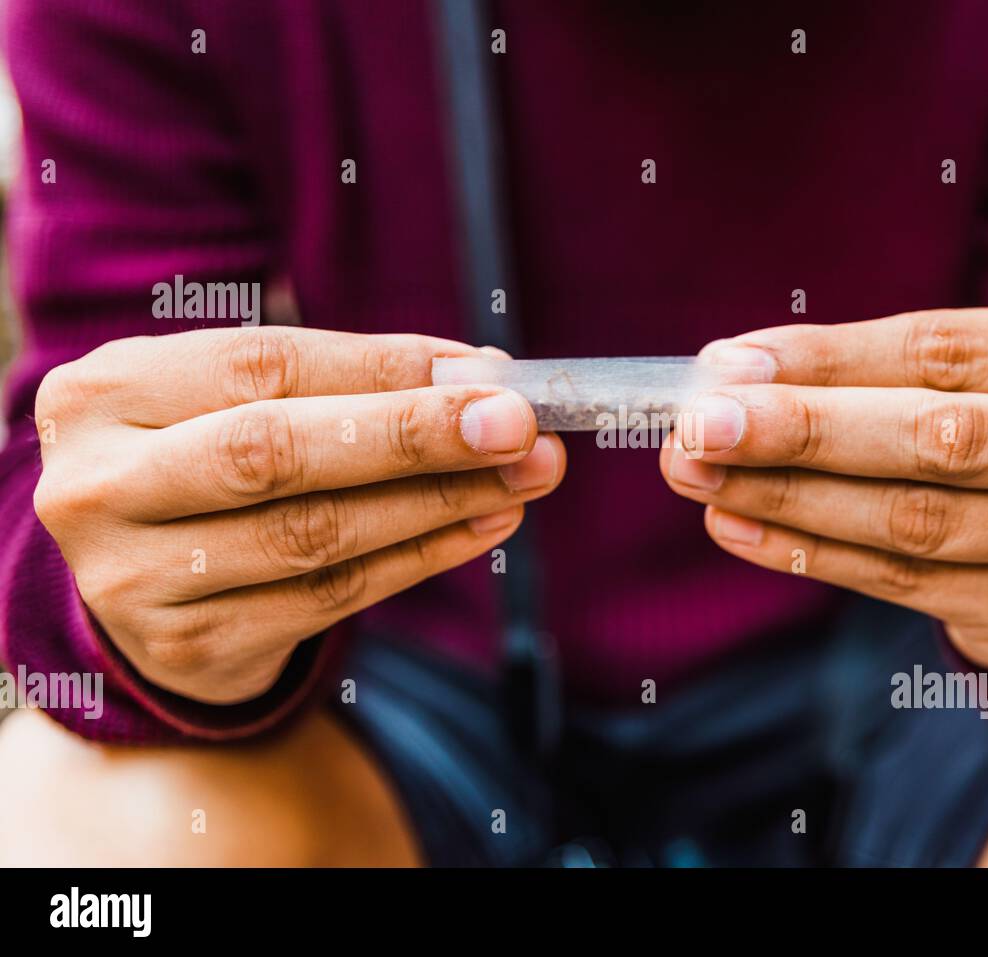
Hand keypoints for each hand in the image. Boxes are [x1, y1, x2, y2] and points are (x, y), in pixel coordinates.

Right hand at [34, 327, 563, 703]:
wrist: (142, 582)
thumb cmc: (209, 462)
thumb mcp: (245, 402)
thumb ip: (350, 383)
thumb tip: (483, 377)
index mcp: (106, 394)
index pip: (264, 365)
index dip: (385, 367)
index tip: (488, 372)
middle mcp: (100, 486)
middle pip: (276, 452)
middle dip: (413, 435)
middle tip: (519, 425)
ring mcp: (135, 578)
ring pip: (314, 533)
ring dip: (439, 501)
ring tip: (524, 475)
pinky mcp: (190, 645)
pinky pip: (330, 598)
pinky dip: (419, 557)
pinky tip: (482, 524)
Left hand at [661, 307, 987, 670]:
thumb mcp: (961, 378)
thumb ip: (859, 372)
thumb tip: (727, 373)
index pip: (940, 349)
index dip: (827, 360)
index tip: (727, 368)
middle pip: (938, 438)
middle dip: (804, 432)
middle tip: (700, 430)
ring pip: (914, 521)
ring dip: (789, 499)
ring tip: (702, 479)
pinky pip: (903, 582)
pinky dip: (810, 554)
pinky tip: (741, 527)